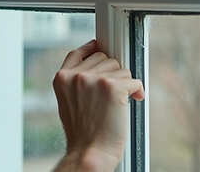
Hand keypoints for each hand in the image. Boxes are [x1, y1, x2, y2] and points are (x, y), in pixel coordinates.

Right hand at [52, 40, 144, 171]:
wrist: (89, 152)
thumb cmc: (81, 133)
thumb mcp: (66, 101)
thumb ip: (74, 81)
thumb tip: (92, 64)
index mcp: (62, 77)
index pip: (78, 53)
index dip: (91, 49)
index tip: (97, 47)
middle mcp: (77, 75)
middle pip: (104, 59)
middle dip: (111, 74)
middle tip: (110, 95)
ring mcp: (95, 79)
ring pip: (121, 69)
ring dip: (124, 84)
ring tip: (117, 103)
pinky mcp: (114, 87)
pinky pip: (134, 81)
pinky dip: (137, 91)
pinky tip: (134, 99)